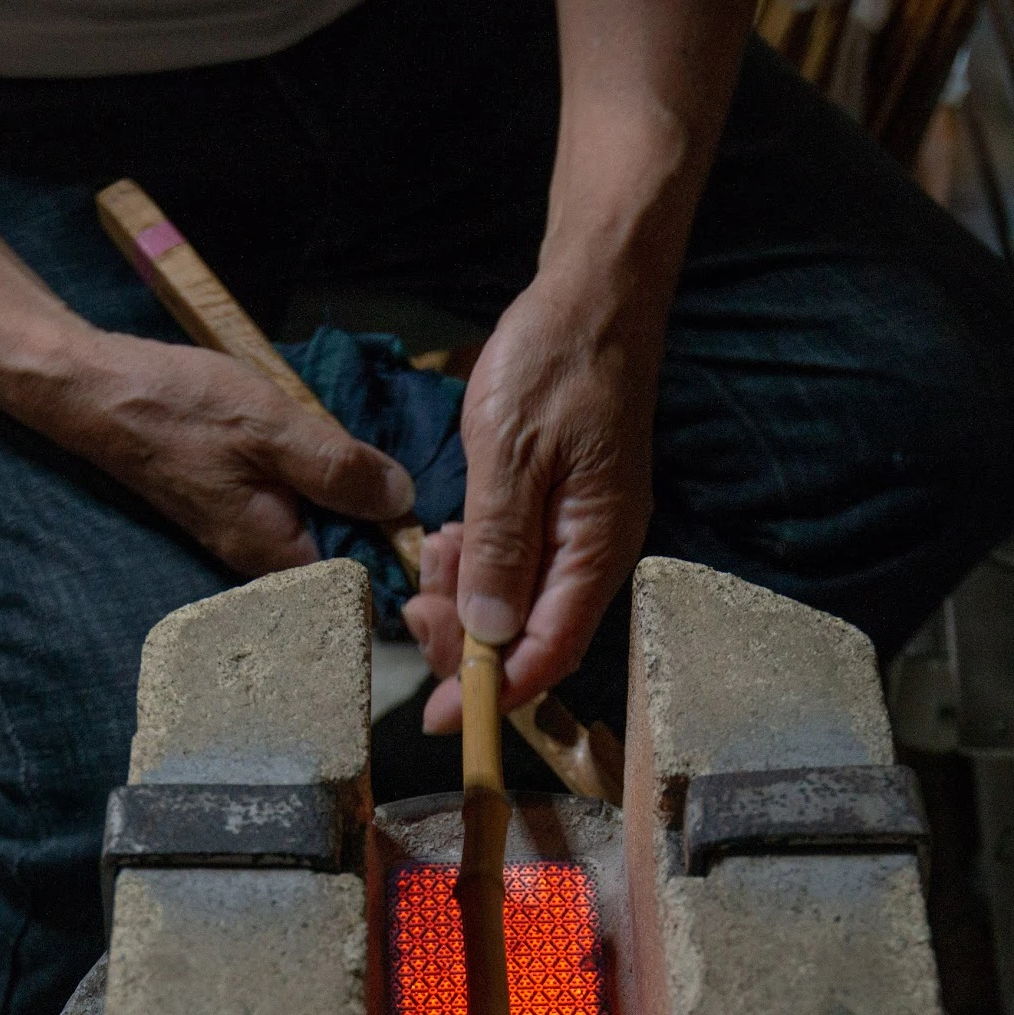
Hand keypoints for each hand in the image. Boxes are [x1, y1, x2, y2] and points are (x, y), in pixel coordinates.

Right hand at [37, 331, 415, 577]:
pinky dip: (321, 480)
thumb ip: (338, 469)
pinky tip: (335, 447)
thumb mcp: (272, 428)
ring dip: (353, 497)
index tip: (430, 520)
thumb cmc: (181, 408)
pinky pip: (298, 505)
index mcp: (274, 552)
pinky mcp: (238, 504)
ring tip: (382, 459)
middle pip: (345, 558)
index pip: (358, 585)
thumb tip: (402, 501)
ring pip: (323, 527)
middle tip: (412, 478)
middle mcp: (261, 556)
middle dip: (381, 523)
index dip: (398, 556)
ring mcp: (247, 531)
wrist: (100, 390)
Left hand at [400, 270, 661, 731]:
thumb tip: (489, 634)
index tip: (440, 716)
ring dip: (469, 598)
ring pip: (521, 604)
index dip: (493, 692)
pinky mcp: (565, 510)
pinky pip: (521, 565)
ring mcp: (583, 531)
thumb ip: (500, 548)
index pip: (548, 652)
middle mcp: (598, 552)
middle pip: (532, 639)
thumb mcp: (510, 456)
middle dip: (468, 639)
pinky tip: (454, 537)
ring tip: (436, 554)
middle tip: (415, 608)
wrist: (591, 298)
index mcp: (597, 547)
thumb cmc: (554, 364)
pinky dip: (480, 565)